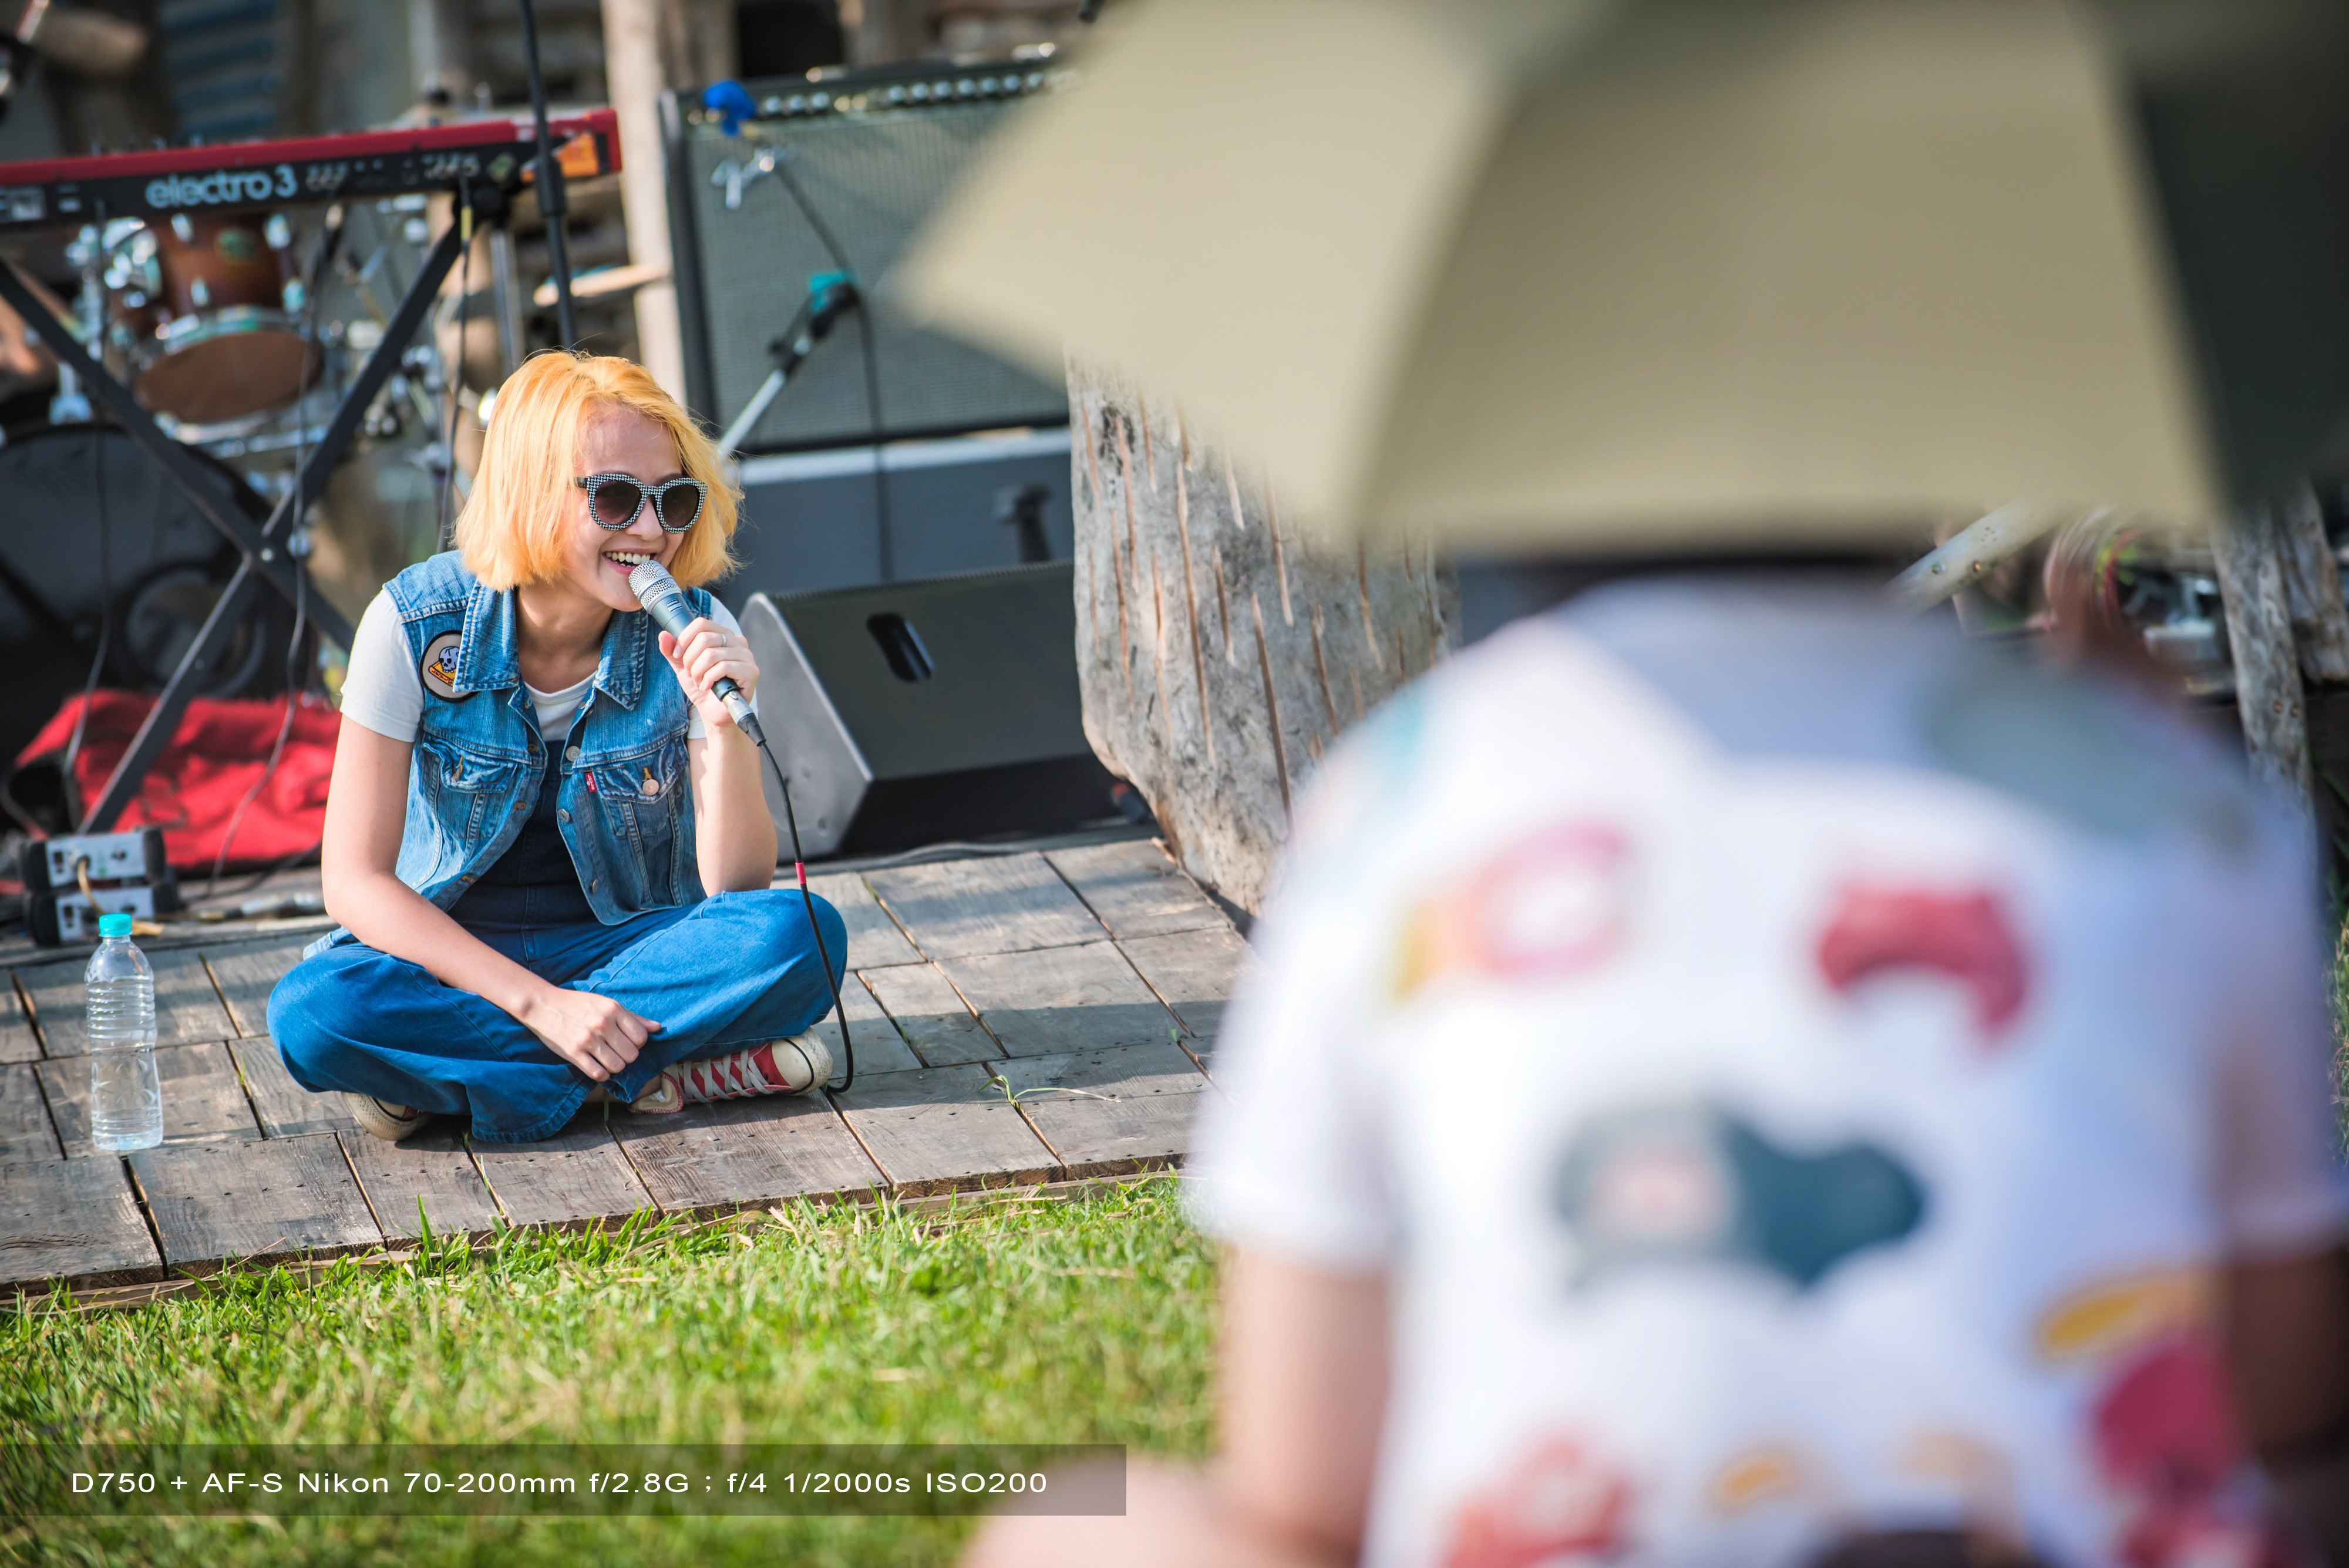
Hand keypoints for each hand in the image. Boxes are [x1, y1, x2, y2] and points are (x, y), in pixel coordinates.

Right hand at [520, 986, 660, 1080]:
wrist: (544, 1005)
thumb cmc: (578, 1004)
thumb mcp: (606, 1003)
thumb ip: (632, 1017)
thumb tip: (657, 1028)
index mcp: (613, 1009)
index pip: (641, 1037)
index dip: (637, 1043)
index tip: (626, 1041)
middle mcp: (602, 1024)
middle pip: (631, 1055)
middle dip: (626, 1056)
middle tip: (616, 1051)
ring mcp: (587, 1039)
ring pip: (617, 1066)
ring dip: (614, 1066)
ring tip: (606, 1059)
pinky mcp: (573, 1053)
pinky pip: (599, 1074)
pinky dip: (602, 1074)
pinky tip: (597, 1066)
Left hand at [659, 618, 759, 732]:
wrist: (714, 712)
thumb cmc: (703, 687)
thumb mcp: (683, 667)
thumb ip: (672, 652)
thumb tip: (663, 635)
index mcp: (723, 635)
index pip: (701, 624)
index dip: (684, 639)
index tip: (677, 655)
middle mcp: (737, 641)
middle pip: (705, 638)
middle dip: (690, 660)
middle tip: (691, 674)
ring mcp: (746, 656)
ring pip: (712, 654)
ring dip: (698, 672)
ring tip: (699, 682)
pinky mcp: (751, 671)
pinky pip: (724, 667)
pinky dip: (709, 679)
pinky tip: (707, 687)